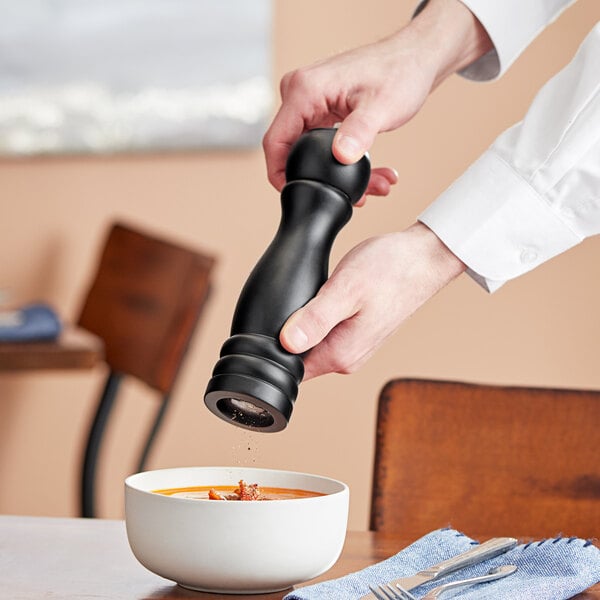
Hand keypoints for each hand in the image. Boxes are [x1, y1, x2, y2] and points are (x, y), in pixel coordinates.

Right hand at [263, 0, 491, 196]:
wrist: (415, 59)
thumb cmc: (400, 72)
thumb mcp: (381, 108)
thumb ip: (359, 132)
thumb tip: (341, 156)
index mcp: (304, 90)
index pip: (275, 142)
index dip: (280, 175)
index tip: (299, 194)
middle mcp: (300, 93)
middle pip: (294, 150)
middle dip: (323, 177)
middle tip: (358, 194)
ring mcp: (310, 101)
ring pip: (311, 150)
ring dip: (339, 172)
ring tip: (374, 184)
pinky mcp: (321, 108)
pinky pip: (322, 143)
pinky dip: (343, 160)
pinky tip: (370, 170)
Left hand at [279, 223, 465, 379]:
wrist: (424, 258)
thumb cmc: (391, 270)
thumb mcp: (346, 289)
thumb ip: (315, 319)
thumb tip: (286, 343)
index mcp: (340, 354)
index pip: (291, 370)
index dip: (271, 353)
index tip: (266, 329)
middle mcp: (346, 357)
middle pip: (298, 359)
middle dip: (283, 337)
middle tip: (289, 302)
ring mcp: (353, 347)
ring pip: (311, 345)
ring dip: (301, 326)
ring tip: (308, 298)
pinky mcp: (358, 334)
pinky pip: (325, 335)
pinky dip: (316, 320)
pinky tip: (320, 300)